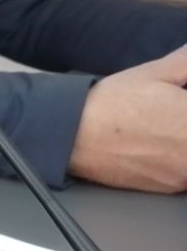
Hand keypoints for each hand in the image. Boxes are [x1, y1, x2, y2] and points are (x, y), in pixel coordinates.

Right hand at [68, 46, 186, 193]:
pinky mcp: (172, 187)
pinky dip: (180, 157)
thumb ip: (186, 63)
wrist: (74, 136)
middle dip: (184, 121)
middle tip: (175, 113)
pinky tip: (162, 143)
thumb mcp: (153, 73)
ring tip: (167, 128)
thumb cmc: (110, 105)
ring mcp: (186, 172)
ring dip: (183, 139)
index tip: (181, 101)